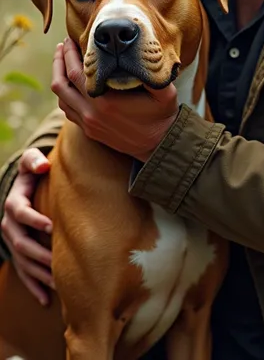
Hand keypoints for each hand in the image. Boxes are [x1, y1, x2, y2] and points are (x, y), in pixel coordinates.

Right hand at [1, 148, 53, 305]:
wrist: (24, 188)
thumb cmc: (32, 173)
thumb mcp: (30, 161)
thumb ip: (34, 160)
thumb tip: (43, 166)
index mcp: (14, 203)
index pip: (20, 212)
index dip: (34, 219)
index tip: (51, 225)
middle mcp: (9, 226)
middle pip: (21, 243)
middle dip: (39, 253)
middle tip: (57, 261)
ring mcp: (13, 242)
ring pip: (23, 262)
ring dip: (39, 274)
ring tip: (57, 285)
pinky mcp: (19, 254)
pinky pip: (24, 273)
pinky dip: (34, 287)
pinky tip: (45, 300)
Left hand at [51, 39, 179, 160]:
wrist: (159, 144)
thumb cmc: (161, 115)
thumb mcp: (164, 92)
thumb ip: (153, 74)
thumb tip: (142, 52)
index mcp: (106, 102)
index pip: (77, 73)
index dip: (69, 54)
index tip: (70, 39)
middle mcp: (92, 114)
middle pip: (61, 84)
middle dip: (60, 61)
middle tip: (62, 45)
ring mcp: (88, 124)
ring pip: (60, 99)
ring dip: (58, 77)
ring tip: (62, 61)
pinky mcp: (89, 131)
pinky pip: (68, 111)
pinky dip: (64, 95)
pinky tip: (69, 83)